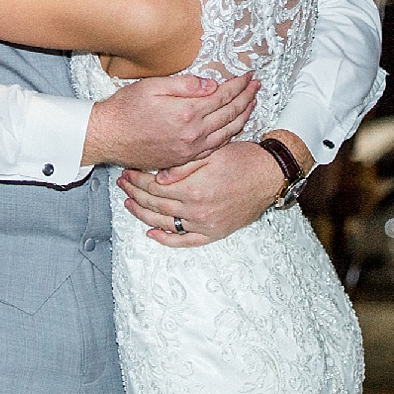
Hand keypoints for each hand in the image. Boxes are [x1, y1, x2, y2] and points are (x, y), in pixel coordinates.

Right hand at [83, 72, 257, 170]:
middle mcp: (193, 134)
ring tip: (252, 104)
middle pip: (229, 114)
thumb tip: (211, 84)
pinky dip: (229, 136)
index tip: (248, 75)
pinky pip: (214, 148)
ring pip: (226, 133)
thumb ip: (185, 84)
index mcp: (187, 113)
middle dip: (246, 98)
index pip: (223, 95)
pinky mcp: (183, 159)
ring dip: (243, 117)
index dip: (238, 84)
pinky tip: (233, 128)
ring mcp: (190, 150)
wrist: (108, 137)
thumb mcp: (153, 86)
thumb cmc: (125, 109)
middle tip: (257, 86)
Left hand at [120, 139, 287, 247]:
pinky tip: (152, 234)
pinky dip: (166, 239)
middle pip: (155, 204)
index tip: (128, 171)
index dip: (138, 178)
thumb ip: (183, 165)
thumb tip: (158, 176)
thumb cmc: (244, 160)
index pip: (154, 186)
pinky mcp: (213, 233)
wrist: (270, 175)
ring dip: (143, 215)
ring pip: (164, 223)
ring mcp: (204, 225)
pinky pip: (184, 241)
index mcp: (194, 188)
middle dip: (135, 193)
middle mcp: (197, 210)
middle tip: (124, 184)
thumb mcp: (212, 153)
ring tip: (130, 204)